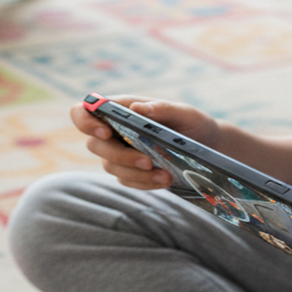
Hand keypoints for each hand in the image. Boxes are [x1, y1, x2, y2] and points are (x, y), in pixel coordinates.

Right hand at [70, 96, 221, 189]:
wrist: (208, 147)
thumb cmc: (192, 123)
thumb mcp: (183, 112)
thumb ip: (161, 108)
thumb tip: (136, 108)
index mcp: (120, 109)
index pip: (83, 111)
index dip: (86, 122)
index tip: (105, 133)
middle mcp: (114, 131)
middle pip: (95, 145)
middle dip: (120, 155)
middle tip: (147, 161)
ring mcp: (119, 153)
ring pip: (110, 166)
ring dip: (135, 172)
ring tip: (165, 174)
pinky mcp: (129, 172)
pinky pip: (127, 181)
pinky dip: (144, 183)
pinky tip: (165, 180)